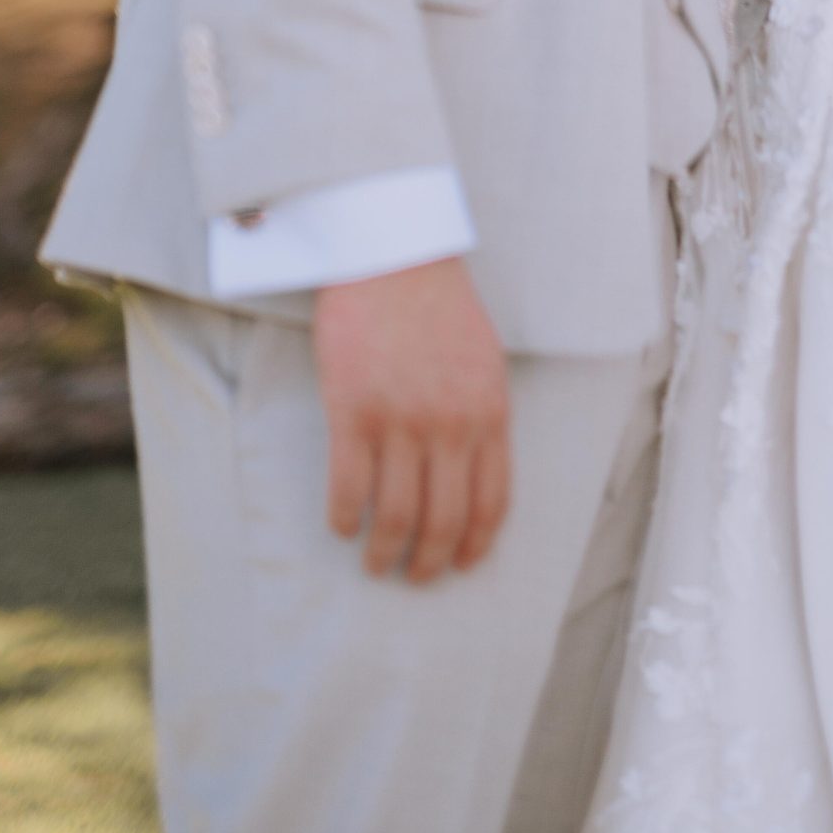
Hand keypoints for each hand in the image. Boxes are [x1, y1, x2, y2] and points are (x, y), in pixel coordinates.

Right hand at [313, 257, 510, 582]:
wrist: (393, 256)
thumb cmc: (439, 306)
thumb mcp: (485, 360)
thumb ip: (484, 416)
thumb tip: (477, 476)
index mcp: (490, 412)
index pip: (491, 502)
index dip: (475, 544)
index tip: (461, 564)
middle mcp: (450, 425)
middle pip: (443, 520)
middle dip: (429, 562)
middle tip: (414, 576)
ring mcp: (401, 421)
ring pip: (394, 515)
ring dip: (384, 551)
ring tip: (375, 562)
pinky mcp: (353, 412)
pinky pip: (348, 487)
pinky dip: (343, 518)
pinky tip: (340, 526)